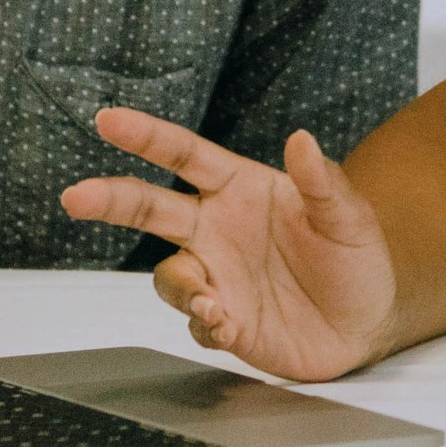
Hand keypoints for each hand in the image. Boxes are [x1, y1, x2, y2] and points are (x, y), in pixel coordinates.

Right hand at [60, 111, 397, 381]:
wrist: (368, 323)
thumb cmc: (356, 257)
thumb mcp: (348, 216)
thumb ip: (322, 182)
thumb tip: (301, 138)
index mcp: (241, 189)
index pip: (186, 155)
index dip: (147, 136)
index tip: (109, 120)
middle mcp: (217, 228)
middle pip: (151, 207)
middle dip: (111, 198)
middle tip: (77, 196)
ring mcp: (217, 275)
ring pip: (169, 275)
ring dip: (184, 287)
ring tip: (213, 303)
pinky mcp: (223, 321)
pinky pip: (196, 322)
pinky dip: (207, 325)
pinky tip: (231, 326)